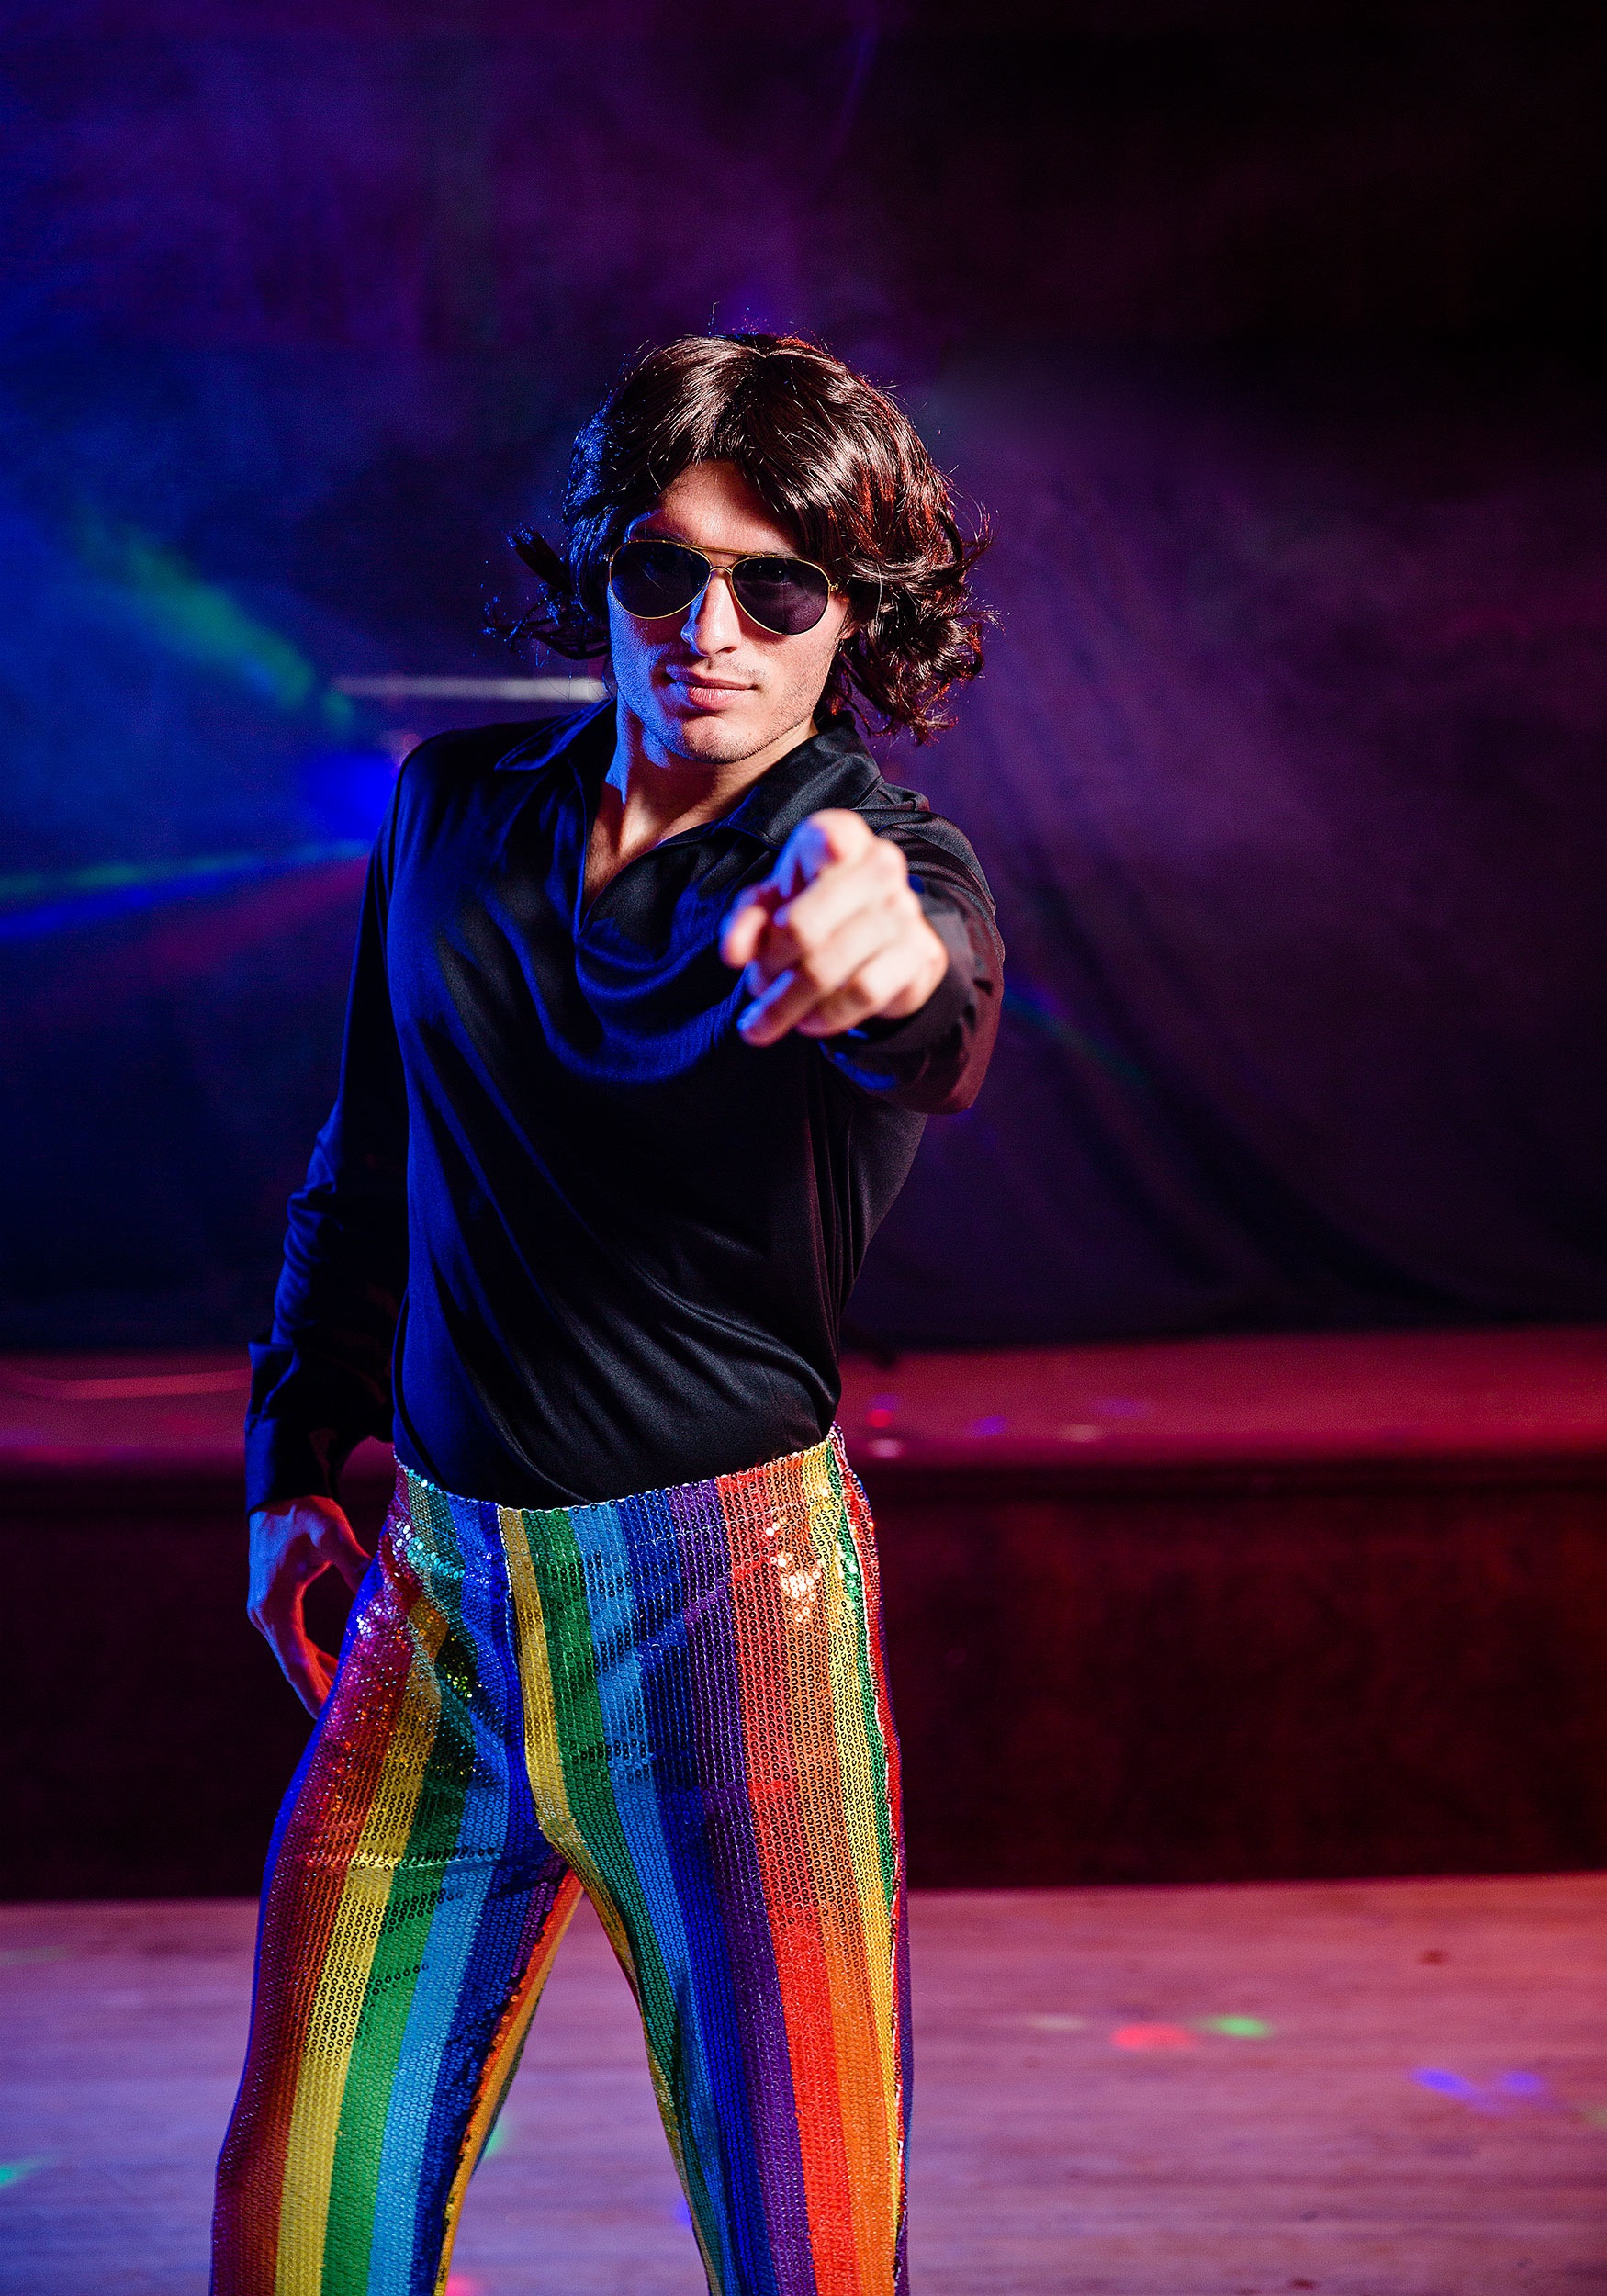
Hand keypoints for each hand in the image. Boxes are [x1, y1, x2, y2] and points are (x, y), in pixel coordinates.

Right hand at [247, 1496, 372, 1717]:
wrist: (278, 1494)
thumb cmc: (303, 1512)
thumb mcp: (328, 1532)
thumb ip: (352, 1559)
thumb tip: (379, 1585)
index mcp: (274, 1604)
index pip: (295, 1658)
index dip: (311, 1688)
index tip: (325, 1717)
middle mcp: (265, 1616)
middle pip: (294, 1666)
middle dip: (317, 1695)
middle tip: (343, 1728)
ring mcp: (268, 1614)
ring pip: (295, 1659)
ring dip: (319, 1681)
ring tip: (347, 1710)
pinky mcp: (277, 1610)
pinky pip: (297, 1646)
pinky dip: (316, 1662)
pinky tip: (339, 1674)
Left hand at [720, 808, 948, 1045]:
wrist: (879, 941)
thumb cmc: (813, 910)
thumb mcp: (771, 908)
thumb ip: (746, 923)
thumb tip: (733, 955)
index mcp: (840, 837)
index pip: (826, 839)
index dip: (810, 863)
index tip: (783, 914)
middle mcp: (879, 864)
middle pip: (804, 929)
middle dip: (769, 972)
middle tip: (755, 990)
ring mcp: (904, 908)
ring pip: (829, 969)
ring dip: (789, 1003)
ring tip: (768, 1019)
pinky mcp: (920, 951)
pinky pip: (864, 992)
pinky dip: (828, 1015)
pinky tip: (809, 1023)